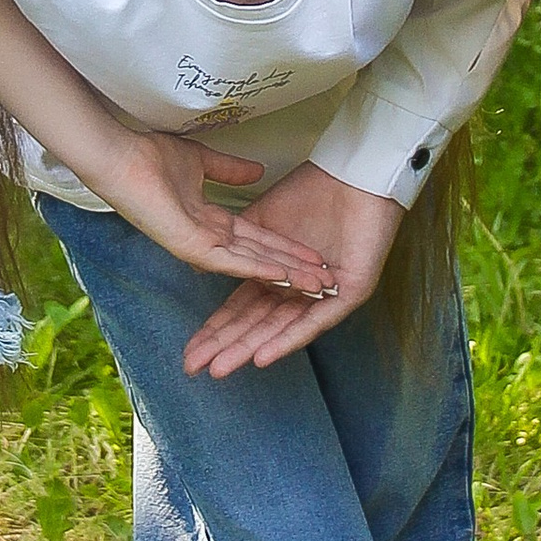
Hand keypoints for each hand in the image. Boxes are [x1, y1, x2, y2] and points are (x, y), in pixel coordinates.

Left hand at [90, 131, 345, 297]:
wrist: (119, 154)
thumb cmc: (150, 157)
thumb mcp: (202, 161)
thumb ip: (229, 170)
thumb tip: (256, 170)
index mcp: (209, 224)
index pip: (258, 239)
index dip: (288, 247)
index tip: (318, 254)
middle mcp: (206, 241)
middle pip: (260, 258)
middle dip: (296, 269)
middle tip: (329, 280)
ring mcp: (197, 247)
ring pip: (250, 265)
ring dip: (284, 275)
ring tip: (316, 284)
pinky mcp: (188, 247)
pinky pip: (228, 261)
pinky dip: (257, 268)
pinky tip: (281, 274)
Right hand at [178, 164, 404, 377]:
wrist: (350, 173)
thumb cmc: (313, 191)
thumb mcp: (261, 221)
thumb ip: (237, 248)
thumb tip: (203, 268)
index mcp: (280, 276)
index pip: (242, 309)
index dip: (216, 329)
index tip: (190, 349)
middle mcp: (300, 292)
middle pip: (256, 325)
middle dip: (224, 346)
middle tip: (193, 367)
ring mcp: (324, 297)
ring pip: (281, 329)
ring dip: (249, 349)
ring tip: (220, 368)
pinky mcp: (348, 294)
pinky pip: (314, 322)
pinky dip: (287, 339)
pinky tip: (262, 356)